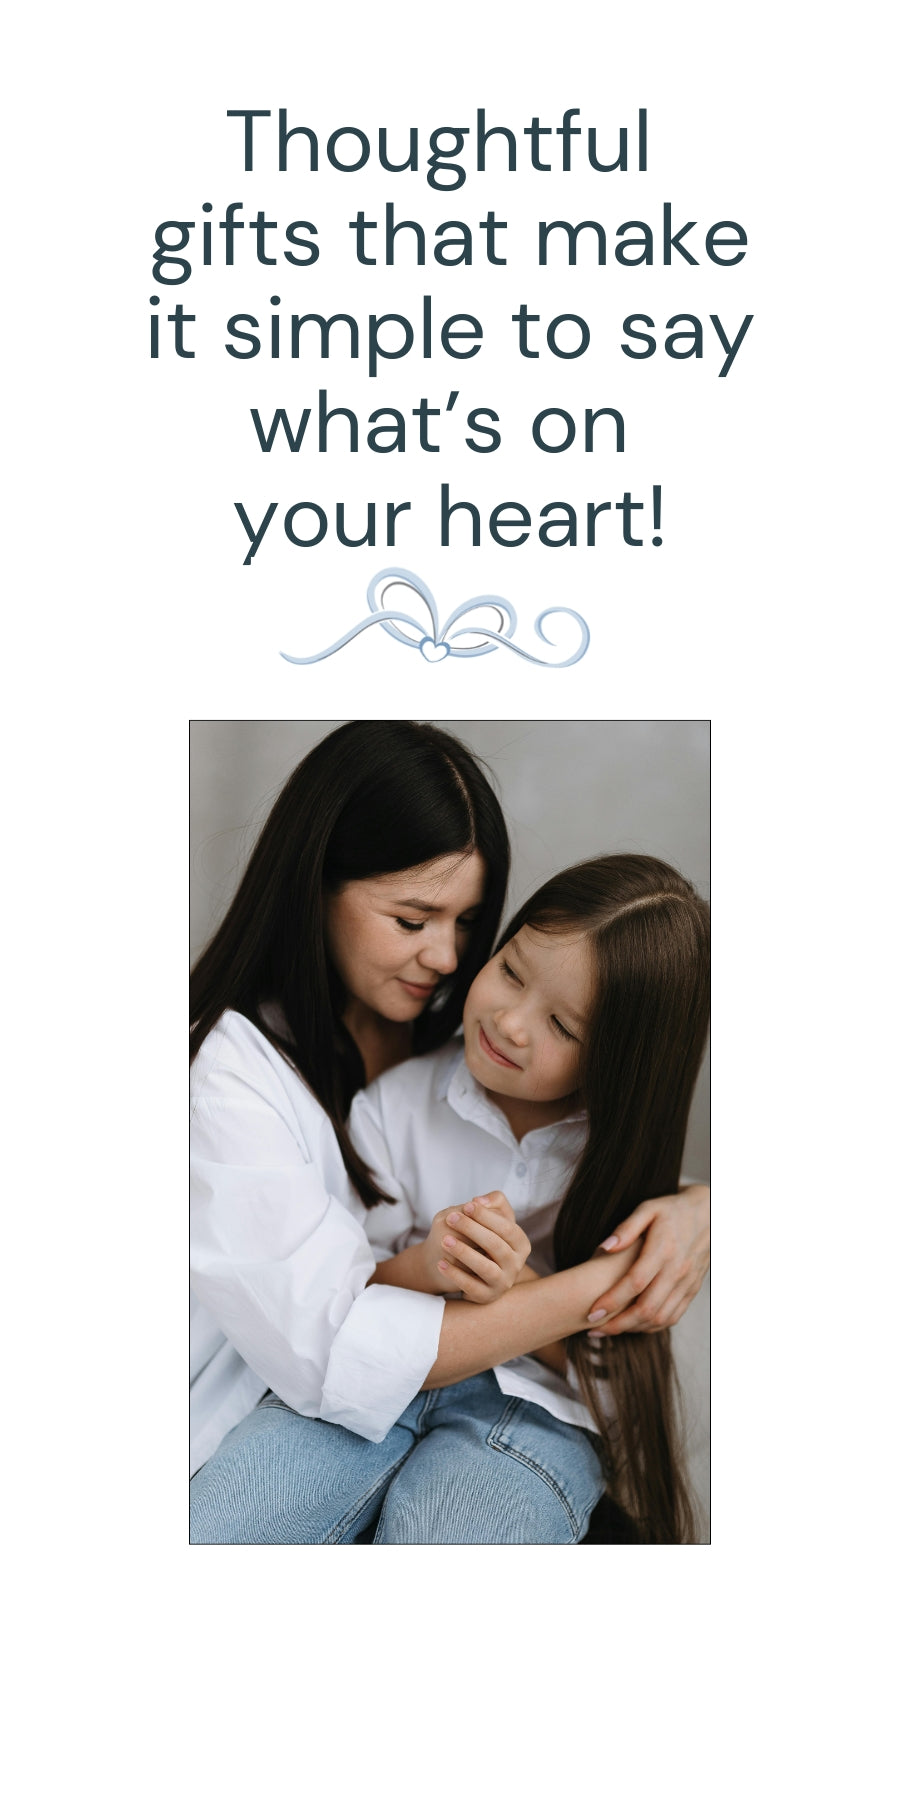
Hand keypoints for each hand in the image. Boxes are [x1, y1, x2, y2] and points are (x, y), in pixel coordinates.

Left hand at [424, 1191, 530, 1304]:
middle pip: (496, 1245)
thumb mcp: (487, 1215)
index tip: (466, 1205)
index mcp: (520, 1243)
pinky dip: (455, 1275)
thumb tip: (480, 1201)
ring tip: (444, 1241)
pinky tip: (441, 1263)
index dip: (487, 1216)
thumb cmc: (475, 1235)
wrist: (458, 1263)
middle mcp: (516, 1264)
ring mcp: (503, 1282)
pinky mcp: (486, 1296)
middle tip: (450, 1218)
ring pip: (486, 1268)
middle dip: (472, 1229)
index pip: (507, 1228)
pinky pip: (471, 1287)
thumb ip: (493, 1202)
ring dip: (464, 1253)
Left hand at [586, 1184, 709, 1336]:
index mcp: (663, 1250)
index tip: (591, 1313)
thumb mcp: (648, 1209)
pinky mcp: (691, 1290)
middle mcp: (677, 1270)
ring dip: (633, 1328)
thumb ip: (627, 1228)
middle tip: (593, 1329)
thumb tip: (605, 1247)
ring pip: (660, 1318)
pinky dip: (652, 1326)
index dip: (612, 1301)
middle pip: (647, 1308)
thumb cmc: (672, 1210)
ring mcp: (686, 1283)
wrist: (709, 1215)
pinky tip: (633, 1324)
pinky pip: (673, 1316)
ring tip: (609, 1329)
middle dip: (618, 1324)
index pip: (635, 1283)